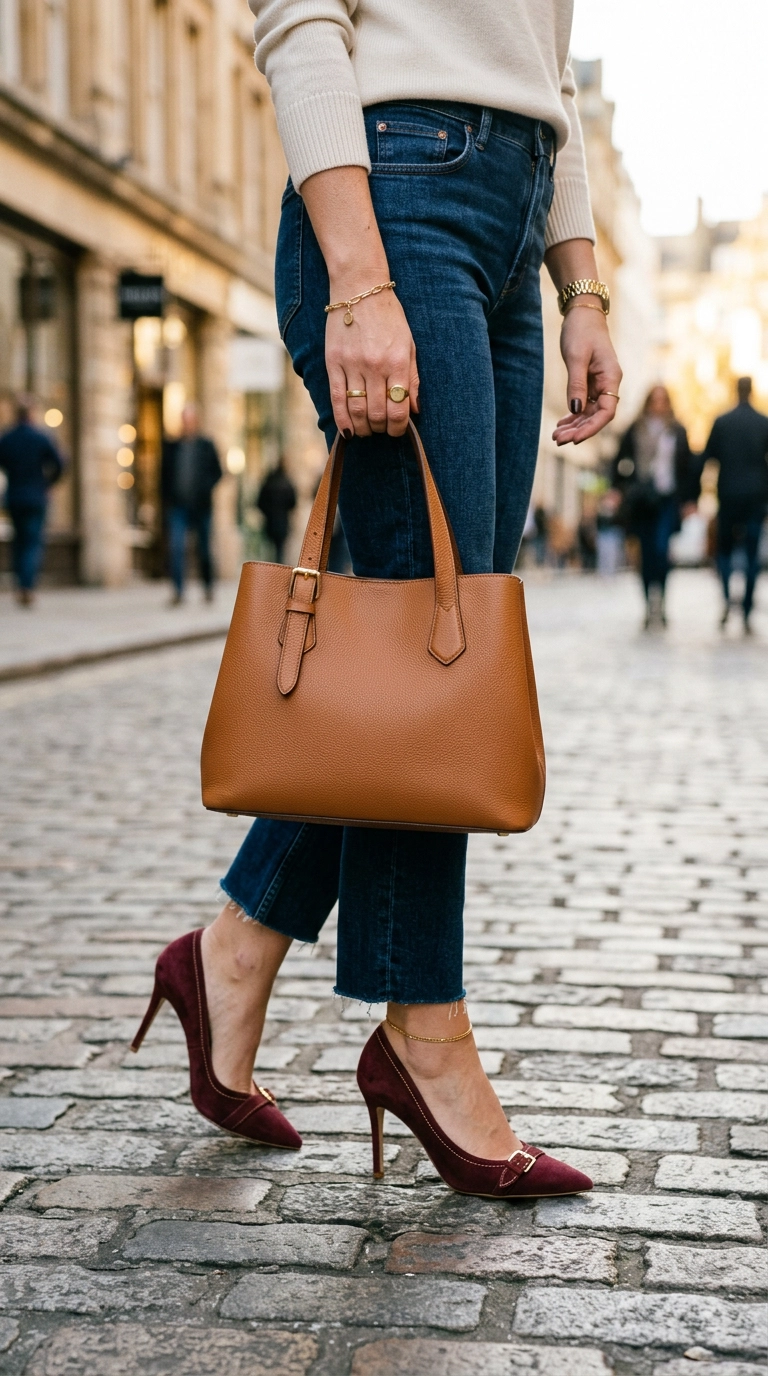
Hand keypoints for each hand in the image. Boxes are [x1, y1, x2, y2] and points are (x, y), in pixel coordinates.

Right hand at [326, 284, 418, 439]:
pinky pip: (337, 398)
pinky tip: (348, 431)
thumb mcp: (409, 344)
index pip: (399, 408)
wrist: (359, 288)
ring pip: (357, 410)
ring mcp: (352, 365)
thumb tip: (415, 409)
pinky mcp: (334, 363)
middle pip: (378, 413)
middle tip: (382, 428)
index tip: (398, 430)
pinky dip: (342, 420)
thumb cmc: (389, 317)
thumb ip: (413, 378)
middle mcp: (375, 366)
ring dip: (364, 427)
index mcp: (397, 362)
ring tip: (368, 430)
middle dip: (382, 428)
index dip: (399, 427)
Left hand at [552, 305, 622, 446]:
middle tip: (558, 440)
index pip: (607, 411)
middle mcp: (608, 384)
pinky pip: (584, 404)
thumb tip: (576, 410)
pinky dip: (573, 415)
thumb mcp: (576, 357)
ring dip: (574, 425)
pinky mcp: (590, 382)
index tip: (575, 439)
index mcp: (611, 377)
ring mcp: (599, 384)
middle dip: (579, 430)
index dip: (592, 428)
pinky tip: (561, 424)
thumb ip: (576, 384)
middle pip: (597, 416)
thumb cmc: (581, 331)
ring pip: (589, 412)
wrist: (582, 313)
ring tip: (556, 436)